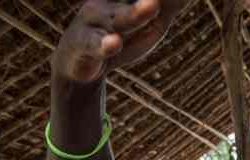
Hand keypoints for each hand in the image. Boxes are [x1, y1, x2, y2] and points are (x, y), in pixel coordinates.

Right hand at [52, 0, 182, 83]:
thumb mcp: (150, 25)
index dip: (156, 0)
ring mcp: (94, 21)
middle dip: (146, 2)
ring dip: (137, 13)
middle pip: (134, 1)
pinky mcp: (82, 43)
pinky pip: (94, 44)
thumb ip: (170, 8)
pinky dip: (104, 45)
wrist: (79, 62)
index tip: (164, 1)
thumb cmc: (120, 37)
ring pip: (120, 19)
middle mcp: (109, 3)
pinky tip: (114, 42)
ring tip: (154, 5)